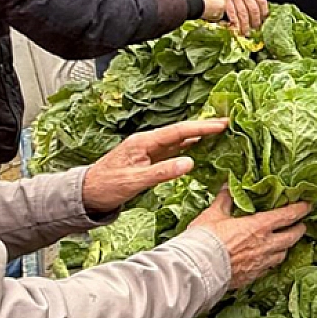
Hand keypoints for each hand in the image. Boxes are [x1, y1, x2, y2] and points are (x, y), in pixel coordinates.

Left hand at [81, 119, 228, 214]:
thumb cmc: (106, 186)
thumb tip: (190, 163)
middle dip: (205, 127)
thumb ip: (161, 172)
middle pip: (181, 132)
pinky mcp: (150, 160)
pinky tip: (201, 150)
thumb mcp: (134, 181)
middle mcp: (148, 142)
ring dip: (199, 136)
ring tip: (221, 133)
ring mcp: (149, 150)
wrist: (87, 194)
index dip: (201, 127)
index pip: (178, 131)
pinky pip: (174, 151)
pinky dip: (190, 149)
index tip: (222, 124)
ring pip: (179, 140)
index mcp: (143, 141)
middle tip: (229, 123)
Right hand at [190, 188, 311, 288]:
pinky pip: (268, 269)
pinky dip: (270, 262)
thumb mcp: (214, 214)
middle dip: (299, 229)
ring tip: (284, 242)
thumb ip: (225, 200)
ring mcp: (260, 264)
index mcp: (259, 227)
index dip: (300, 209)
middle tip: (301, 225)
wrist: (196, 270)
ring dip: (285, 247)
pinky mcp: (251, 277)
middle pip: (292, 237)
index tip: (308, 205)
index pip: (287, 215)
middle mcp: (265, 246)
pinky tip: (266, 260)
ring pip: (282, 255)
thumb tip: (228, 185)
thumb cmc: (204, 240)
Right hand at [218, 0, 268, 34]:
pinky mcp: (224, 0)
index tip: (263, 19)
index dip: (264, 12)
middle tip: (255, 28)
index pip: (261, 1)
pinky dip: (235, 22)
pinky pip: (232, 13)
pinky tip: (236, 28)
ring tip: (246, 32)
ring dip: (245, 25)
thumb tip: (259, 9)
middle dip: (255, 21)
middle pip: (253, 9)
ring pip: (243, 13)